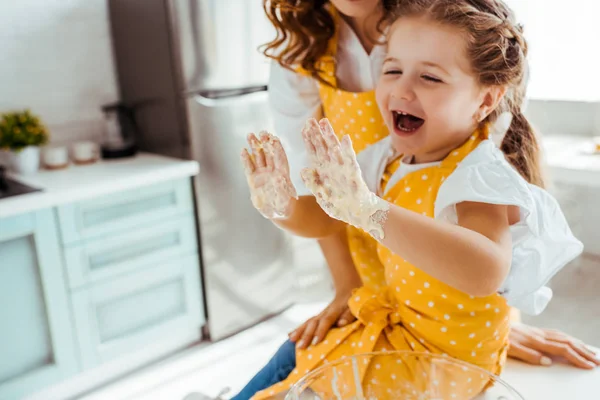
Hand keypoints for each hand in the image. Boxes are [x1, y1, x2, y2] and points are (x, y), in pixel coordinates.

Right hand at [241, 132, 296, 218]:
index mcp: (283, 175)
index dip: (278, 149)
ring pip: (258, 157)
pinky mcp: (253, 180)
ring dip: (255, 146)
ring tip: (250, 135)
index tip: (274, 139)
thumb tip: (279, 178)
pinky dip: (246, 159)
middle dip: (265, 143)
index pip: (280, 159)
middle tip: (262, 132)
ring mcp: (263, 174)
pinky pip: (249, 167)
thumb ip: (282, 190)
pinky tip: (243, 150)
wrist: (276, 212)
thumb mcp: (285, 199)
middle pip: (269, 154)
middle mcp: (273, 172)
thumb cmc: (284, 206)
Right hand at [289, 292, 356, 348]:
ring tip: (292, 341)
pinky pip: (307, 323)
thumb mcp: (355, 307)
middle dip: (306, 335)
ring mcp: (320, 314)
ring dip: (300, 332)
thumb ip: (349, 315)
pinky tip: (290, 336)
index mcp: (335, 311)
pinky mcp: (318, 317)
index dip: (320, 331)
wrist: (349, 290)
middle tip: (300, 347)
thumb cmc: (354, 303)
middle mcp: (325, 312)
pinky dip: (298, 329)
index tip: (315, 342)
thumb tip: (341, 324)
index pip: (326, 321)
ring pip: (308, 322)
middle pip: (314, 323)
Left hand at [300, 118, 387, 238]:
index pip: (314, 152)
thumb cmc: (339, 205)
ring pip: (335, 149)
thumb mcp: (321, 195)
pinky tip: (345, 138)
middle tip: (310, 119)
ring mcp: (343, 169)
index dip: (309, 140)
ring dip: (329, 136)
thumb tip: (303, 170)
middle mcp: (332, 167)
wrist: (358, 214)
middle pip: (323, 146)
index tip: (303, 127)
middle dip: (316, 133)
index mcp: (323, 171)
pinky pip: (350, 160)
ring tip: (324, 123)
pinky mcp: (353, 174)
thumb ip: (313, 183)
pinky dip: (347, 149)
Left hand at [508, 322, 599, 368]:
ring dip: (579, 344)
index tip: (588, 365)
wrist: (490, 323)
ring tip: (591, 352)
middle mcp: (539, 335)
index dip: (577, 357)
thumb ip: (529, 355)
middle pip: (567, 343)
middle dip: (584, 352)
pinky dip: (569, 338)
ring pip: (564, 337)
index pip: (562, 349)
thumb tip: (547, 362)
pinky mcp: (535, 330)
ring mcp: (538, 331)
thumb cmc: (499, 337)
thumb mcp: (511, 349)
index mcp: (535, 340)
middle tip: (597, 360)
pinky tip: (573, 341)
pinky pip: (557, 333)